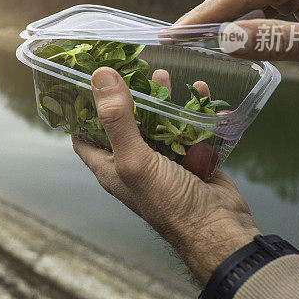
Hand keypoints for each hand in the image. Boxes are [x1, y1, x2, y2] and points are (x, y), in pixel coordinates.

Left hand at [72, 67, 258, 284]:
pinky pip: (190, 128)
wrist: (218, 229)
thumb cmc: (169, 203)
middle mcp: (134, 164)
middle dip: (128, 95)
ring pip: (159, 122)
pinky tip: (199, 90)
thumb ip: (117, 118)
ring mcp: (165, 161)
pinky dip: (194, 109)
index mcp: (111, 168)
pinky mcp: (193, 159)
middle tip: (131, 69)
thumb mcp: (135, 158)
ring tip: (163, 74)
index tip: (83, 80)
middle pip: (125, 122)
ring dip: (161, 98)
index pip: (84, 136)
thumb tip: (100, 76)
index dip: (79, 111)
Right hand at [176, 0, 298, 113]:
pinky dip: (243, 24)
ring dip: (224, 22)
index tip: (170, 32)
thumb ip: (276, 41)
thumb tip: (223, 40)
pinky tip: (227, 40)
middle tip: (172, 41)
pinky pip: (261, 6)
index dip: (203, 14)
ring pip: (248, 0)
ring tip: (190, 42)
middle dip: (207, 18)